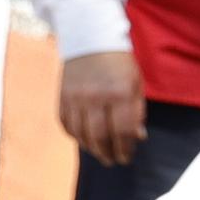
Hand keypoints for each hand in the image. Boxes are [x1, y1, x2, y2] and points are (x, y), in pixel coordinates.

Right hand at [60, 51, 147, 165]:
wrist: (90, 38)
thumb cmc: (119, 64)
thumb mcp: (136, 84)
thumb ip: (137, 112)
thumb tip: (137, 138)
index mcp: (119, 93)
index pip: (122, 131)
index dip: (125, 149)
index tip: (126, 158)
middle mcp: (95, 96)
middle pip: (99, 136)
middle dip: (107, 153)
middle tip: (113, 160)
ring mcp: (75, 97)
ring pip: (80, 133)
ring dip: (91, 148)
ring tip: (100, 153)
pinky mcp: (62, 96)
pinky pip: (65, 123)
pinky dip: (74, 135)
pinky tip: (83, 139)